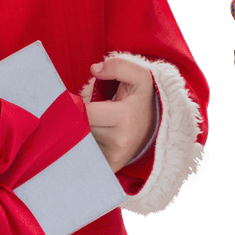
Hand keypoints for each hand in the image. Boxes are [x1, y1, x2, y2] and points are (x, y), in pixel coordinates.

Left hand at [81, 57, 155, 171]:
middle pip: (82, 127)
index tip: (84, 100)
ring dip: (82, 132)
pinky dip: (86, 146)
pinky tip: (96, 139)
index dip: (80, 104)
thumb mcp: (139, 76)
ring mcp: (114, 158)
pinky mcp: (109, 168)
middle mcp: (119, 142)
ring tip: (97, 124)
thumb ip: (118, 66)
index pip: (85, 112)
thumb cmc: (141, 100)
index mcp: (124, 118)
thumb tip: (94, 69)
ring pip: (82, 141)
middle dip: (80, 118)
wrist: (154, 128)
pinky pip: (86, 155)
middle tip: (91, 112)